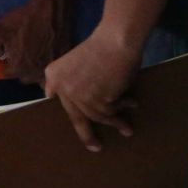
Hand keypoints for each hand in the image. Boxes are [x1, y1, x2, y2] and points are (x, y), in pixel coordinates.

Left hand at [0, 0, 70, 85]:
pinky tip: (47, 49)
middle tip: (22, 48)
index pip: (8, 73)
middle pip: (24, 75)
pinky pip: (54, 69)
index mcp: (19, 68)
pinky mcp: (64, 62)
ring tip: (35, 50)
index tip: (9, 50)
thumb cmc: (23, 20)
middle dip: (22, 66)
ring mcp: (52, 69)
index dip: (7, 61)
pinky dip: (50, 63)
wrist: (52, 9)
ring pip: (39, 75)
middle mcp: (36, 73)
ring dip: (36, 67)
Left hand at [42, 29, 141, 150]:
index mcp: (53, 75)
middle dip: (86, 135)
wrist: (115, 41)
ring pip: (98, 116)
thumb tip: (59, 98)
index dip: (67, 109)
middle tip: (95, 147)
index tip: (73, 123)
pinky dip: (124, 108)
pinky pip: (112, 110)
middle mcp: (61, 87)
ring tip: (127, 130)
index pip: (56, 98)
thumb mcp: (74, 62)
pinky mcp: (97, 99)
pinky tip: (133, 104)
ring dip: (115, 122)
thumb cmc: (101, 48)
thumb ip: (68, 80)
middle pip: (76, 117)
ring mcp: (78, 95)